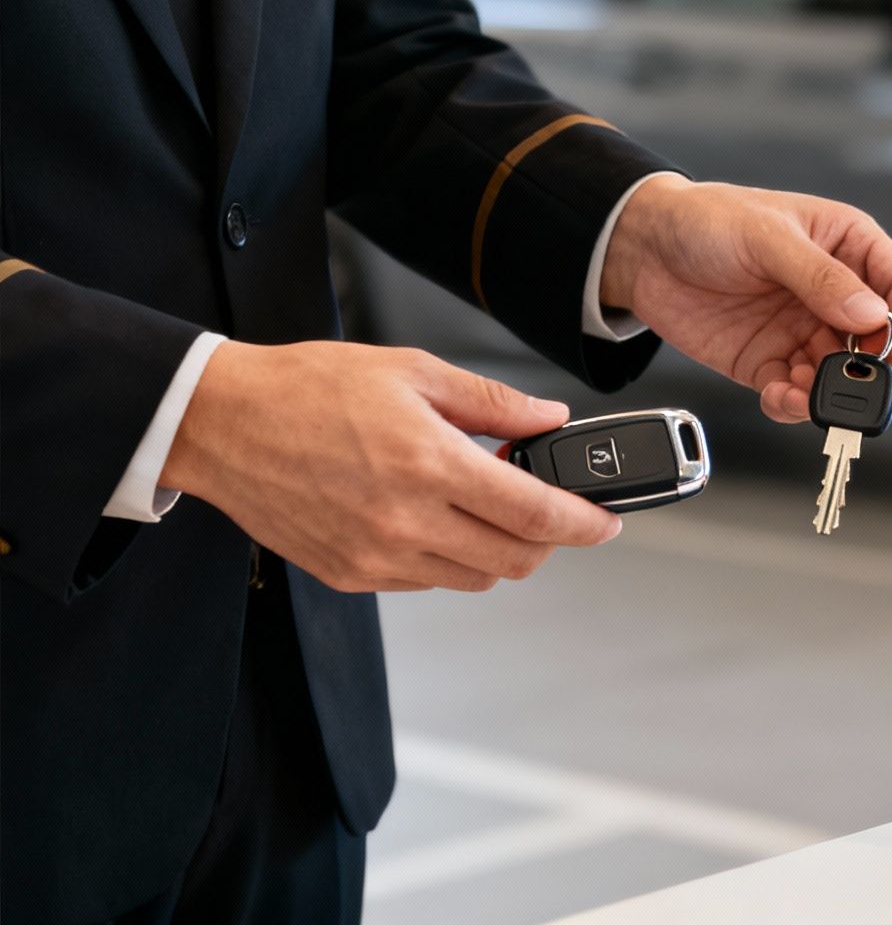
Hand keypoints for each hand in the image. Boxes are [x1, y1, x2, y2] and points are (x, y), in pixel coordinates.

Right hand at [162, 341, 621, 592]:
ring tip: (483, 505)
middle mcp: (405, 521)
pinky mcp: (350, 575)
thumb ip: (493, 403)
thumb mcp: (413, 373)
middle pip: (515, 559)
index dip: (585, 522)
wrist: (220, 423)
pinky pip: (427, 581)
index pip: (536, 514)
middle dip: (547, 539)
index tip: (607, 520)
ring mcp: (376, 556)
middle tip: (547, 507)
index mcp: (430, 464)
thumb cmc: (307, 389)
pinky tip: (434, 516)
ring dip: (499, 550)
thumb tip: (550, 419)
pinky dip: (449, 557)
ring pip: (475, 578)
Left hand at [600, 177, 891, 422]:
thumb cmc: (705, 220)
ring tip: (802, 391)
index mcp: (850, 247)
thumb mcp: (765, 235)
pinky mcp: (773, 363)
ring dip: (833, 393)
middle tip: (861, 380)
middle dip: (885, 369)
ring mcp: (807, 331)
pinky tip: (779, 396)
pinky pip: (799, 396)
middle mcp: (838, 294)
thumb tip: (873, 315)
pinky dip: (795, 406)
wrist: (641, 249)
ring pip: (847, 378)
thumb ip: (820, 276)